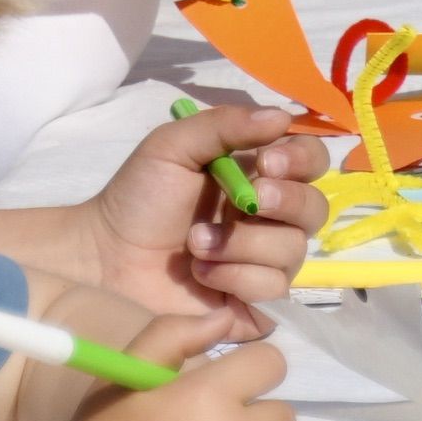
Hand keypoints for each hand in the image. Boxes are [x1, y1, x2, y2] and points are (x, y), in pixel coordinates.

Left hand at [84, 100, 328, 329]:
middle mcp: (270, 218)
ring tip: (196, 244)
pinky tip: (202, 274)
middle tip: (249, 202)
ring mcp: (263, 263)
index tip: (267, 162)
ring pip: (294, 252)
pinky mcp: (252, 303)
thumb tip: (283, 117)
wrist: (106, 258)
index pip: (311, 161)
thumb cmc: (139, 196)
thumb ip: (225, 125)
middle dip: (286, 203)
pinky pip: (273, 290)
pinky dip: (237, 278)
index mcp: (258, 175)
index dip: (301, 160)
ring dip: (243, 244)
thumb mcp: (173, 146)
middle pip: (315, 209)